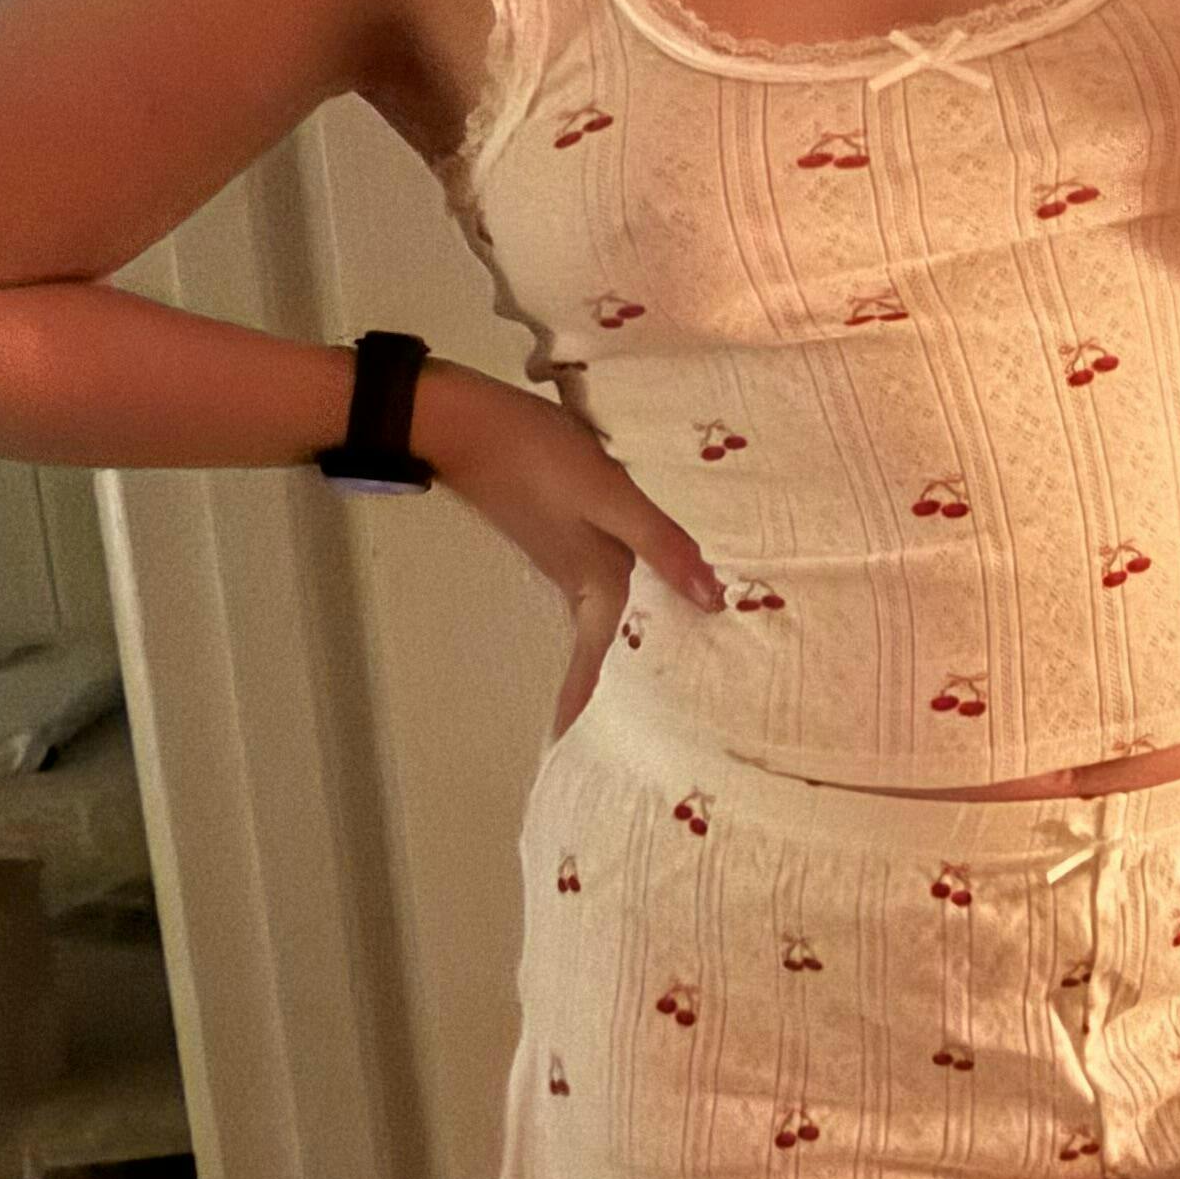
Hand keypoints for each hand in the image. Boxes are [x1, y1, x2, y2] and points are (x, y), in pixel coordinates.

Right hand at [417, 360, 724, 742]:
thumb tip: (713, 600)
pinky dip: (626, 596)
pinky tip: (648, 583)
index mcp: (593, 584)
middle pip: (605, 646)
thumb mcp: (609, 496)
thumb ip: (661, 543)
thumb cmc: (537, 459)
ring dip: (625, 642)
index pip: (598, 666)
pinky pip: (604, 578)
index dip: (594, 711)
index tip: (591, 757)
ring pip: (606, 613)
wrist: (466, 421)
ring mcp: (568, 555)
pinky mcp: (563, 529)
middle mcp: (580, 580)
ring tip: (664, 664)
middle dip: (621, 688)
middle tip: (655, 726)